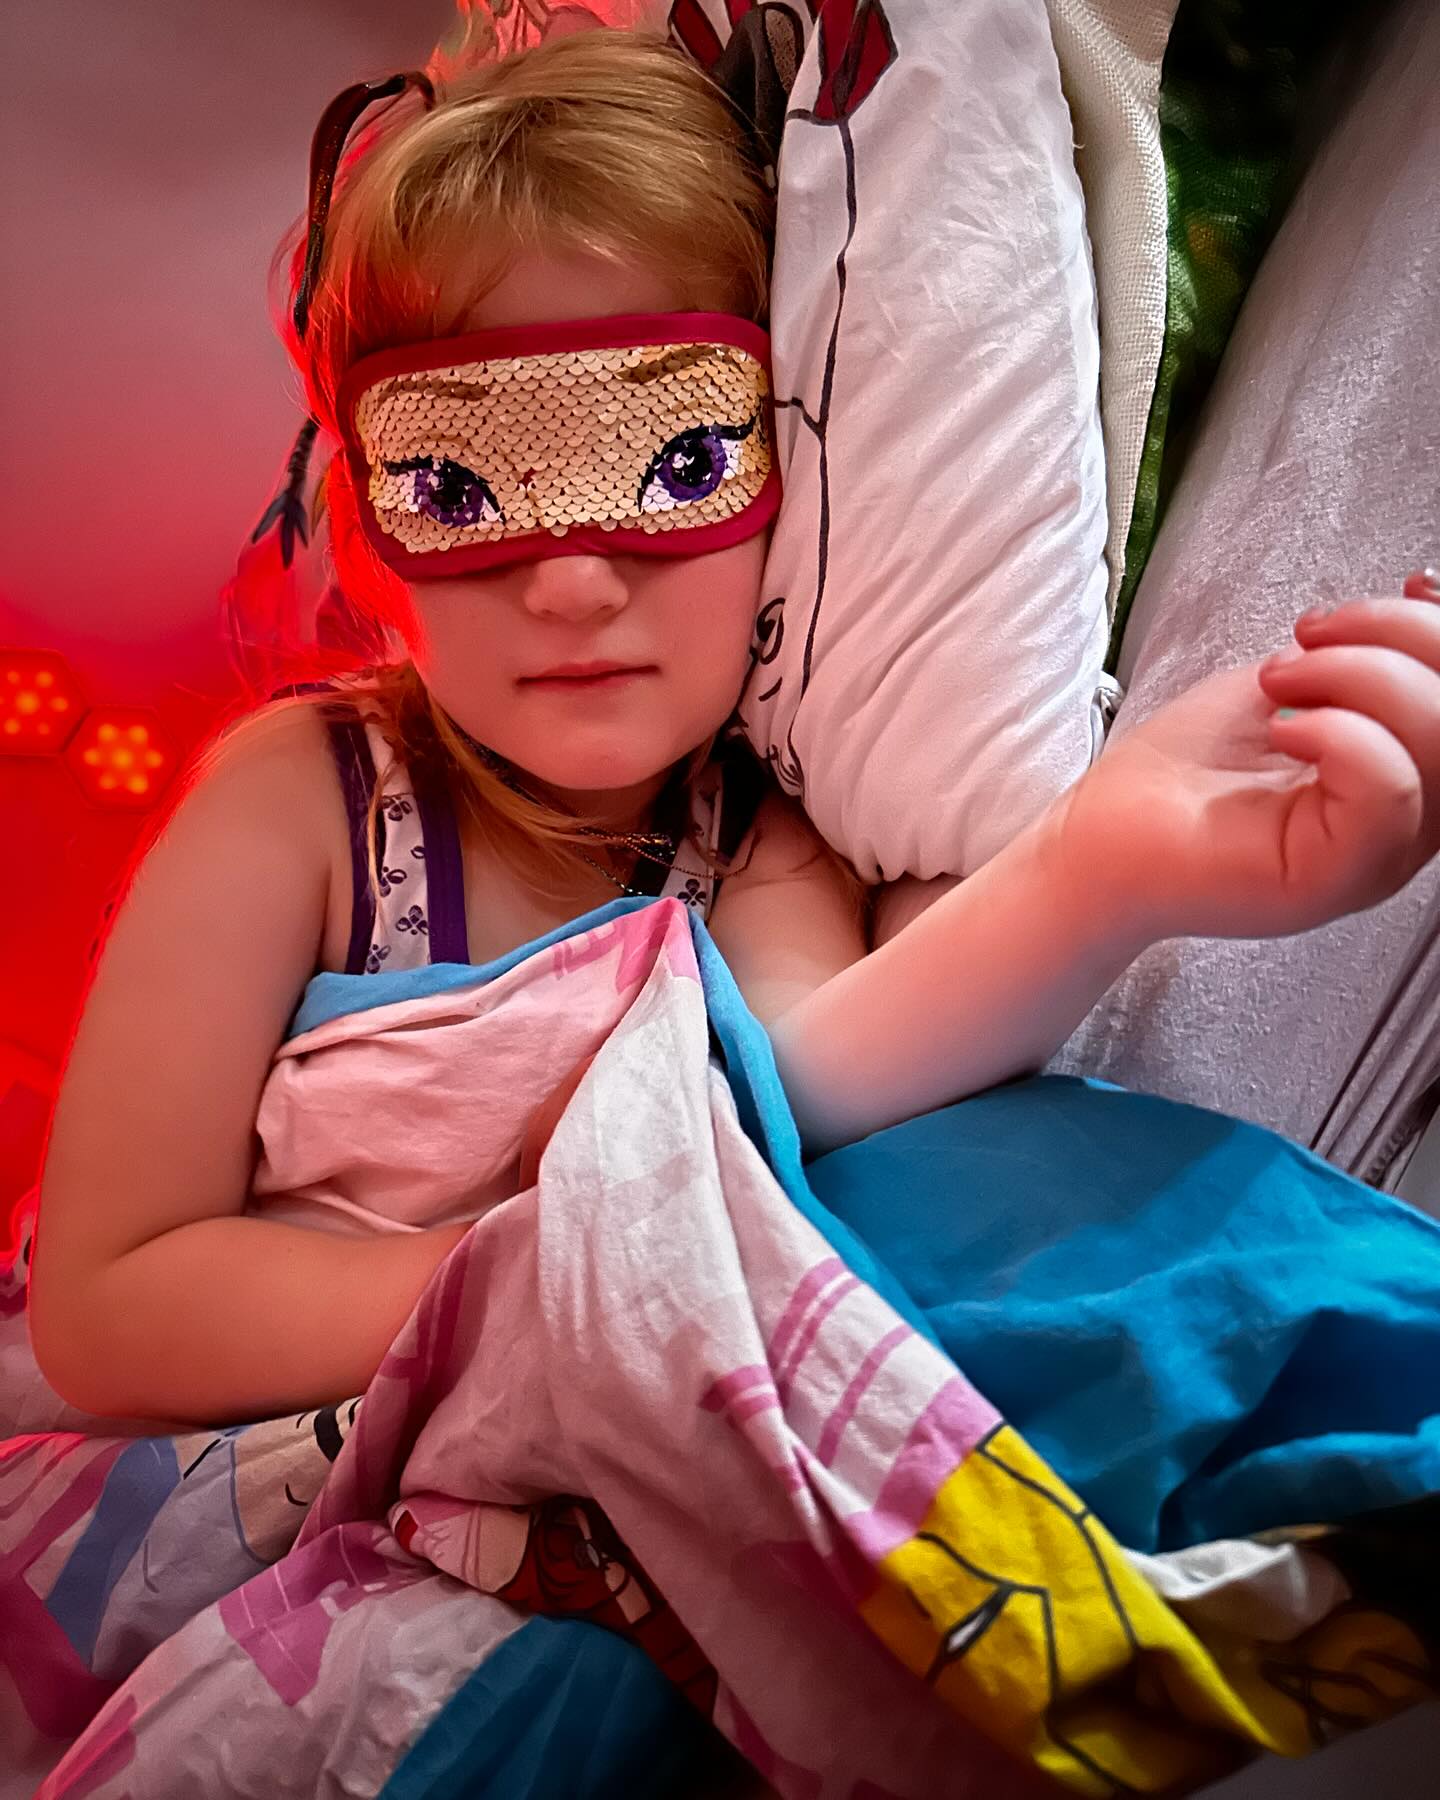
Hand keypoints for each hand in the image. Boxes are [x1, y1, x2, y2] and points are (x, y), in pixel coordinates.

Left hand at [1057, 585, 1439, 940]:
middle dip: (1401, 639)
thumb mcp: (1290, 686)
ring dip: (1362, 677)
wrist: (1102, 836)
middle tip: (1312, 634)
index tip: (1409, 586)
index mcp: (1405, 778)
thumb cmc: (1183, 773)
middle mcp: (1406, 824)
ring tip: (1280, 678)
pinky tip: (1282, 728)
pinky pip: (1387, 793)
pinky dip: (1338, 734)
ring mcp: (1377, 858)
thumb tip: (1422, 596)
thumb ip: (1359, 655)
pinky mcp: (1333, 880)